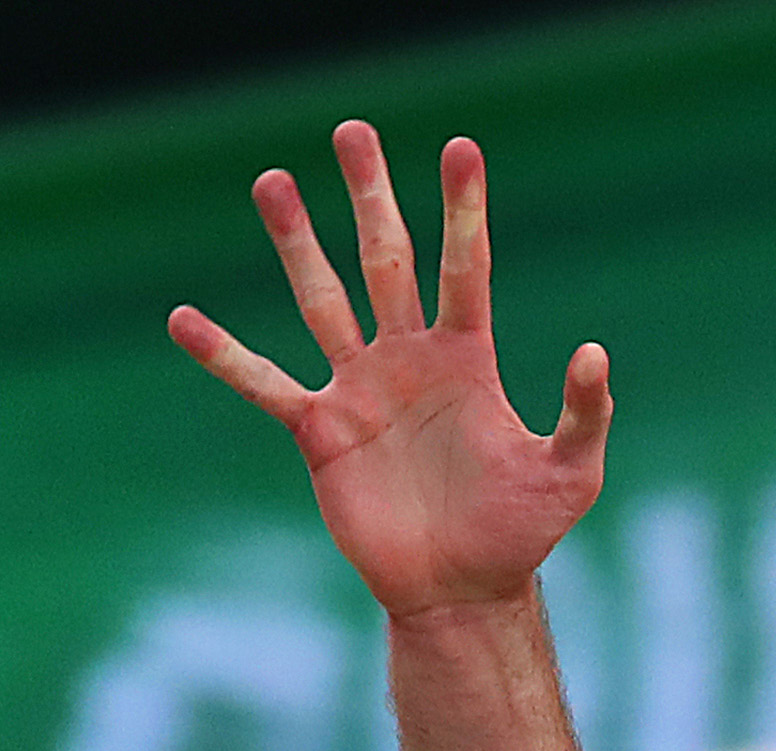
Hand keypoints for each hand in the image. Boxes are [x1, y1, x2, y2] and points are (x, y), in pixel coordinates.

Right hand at [169, 122, 611, 617]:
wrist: (460, 592)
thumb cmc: (521, 534)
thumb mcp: (571, 474)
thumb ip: (585, 414)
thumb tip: (592, 351)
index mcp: (467, 357)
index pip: (464, 267)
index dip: (462, 211)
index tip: (459, 148)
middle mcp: (409, 359)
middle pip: (386, 260)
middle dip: (370, 197)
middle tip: (353, 132)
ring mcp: (360, 391)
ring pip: (323, 301)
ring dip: (297, 243)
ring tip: (272, 182)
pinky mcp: (321, 433)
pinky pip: (266, 385)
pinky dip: (225, 355)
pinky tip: (183, 320)